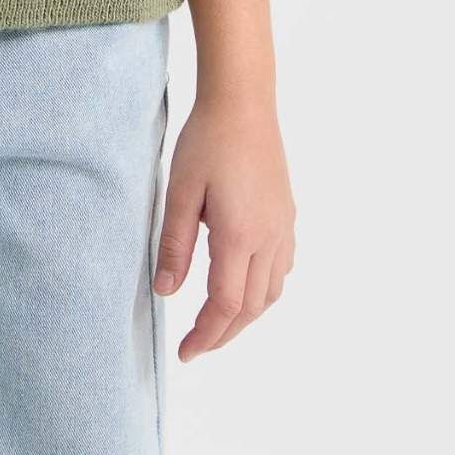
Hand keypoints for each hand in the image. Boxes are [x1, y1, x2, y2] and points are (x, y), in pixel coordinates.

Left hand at [151, 90, 295, 360]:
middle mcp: (269, 238)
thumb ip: (174, 245)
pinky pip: (281, 269)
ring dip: (246, 316)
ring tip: (217, 322)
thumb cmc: (208, 140)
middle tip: (196, 346)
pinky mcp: (287, 214)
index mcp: (239, 236)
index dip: (206, 335)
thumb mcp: (180, 191)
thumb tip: (167, 292)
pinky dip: (264, 291)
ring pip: (272, 292)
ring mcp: (283, 227)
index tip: (185, 353)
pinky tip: (246, 284)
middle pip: (251, 307)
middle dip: (223, 333)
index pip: (226, 305)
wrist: (244, 101)